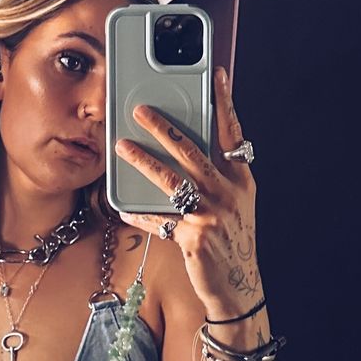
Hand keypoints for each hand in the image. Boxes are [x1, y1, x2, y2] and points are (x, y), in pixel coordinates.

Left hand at [114, 66, 261, 318]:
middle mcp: (229, 192)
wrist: (238, 286)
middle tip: (139, 109)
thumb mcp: (232, 202)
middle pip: (192, 151)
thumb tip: (182, 144)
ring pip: (171, 181)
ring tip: (120, 146)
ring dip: (142, 161)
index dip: (225, 102)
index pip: (232, 132)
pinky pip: (159, 220)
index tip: (217, 74)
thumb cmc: (230, 238)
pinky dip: (139, 213)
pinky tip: (121, 205)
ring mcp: (213, 215)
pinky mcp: (195, 238)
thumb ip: (215, 173)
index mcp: (240, 178)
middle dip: (163, 128)